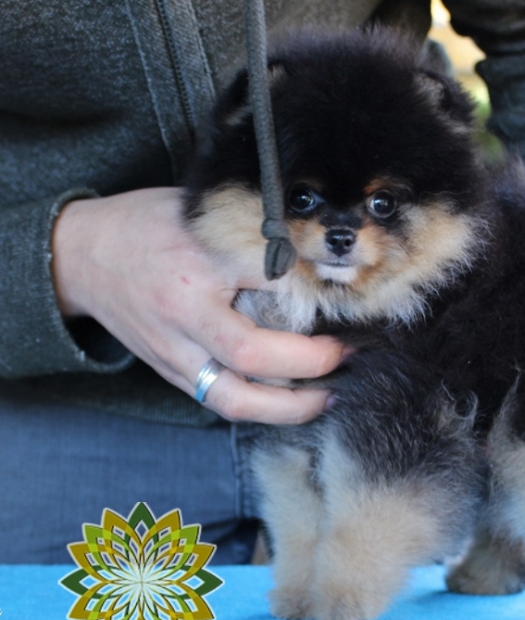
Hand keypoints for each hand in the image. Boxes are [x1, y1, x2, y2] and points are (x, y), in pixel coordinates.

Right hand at [52, 187, 347, 423]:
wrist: (80, 256)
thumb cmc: (144, 226)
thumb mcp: (198, 211)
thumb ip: (251, 230)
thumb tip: (313, 252)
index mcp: (192, 265)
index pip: (266, 282)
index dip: (313, 293)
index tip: (348, 299)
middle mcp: (181, 316)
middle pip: (251, 356)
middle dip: (311, 364)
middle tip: (348, 354)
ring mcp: (173, 352)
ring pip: (235, 399)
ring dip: (290, 407)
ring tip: (329, 395)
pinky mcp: (171, 373)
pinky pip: (220, 402)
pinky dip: (262, 408)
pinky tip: (292, 401)